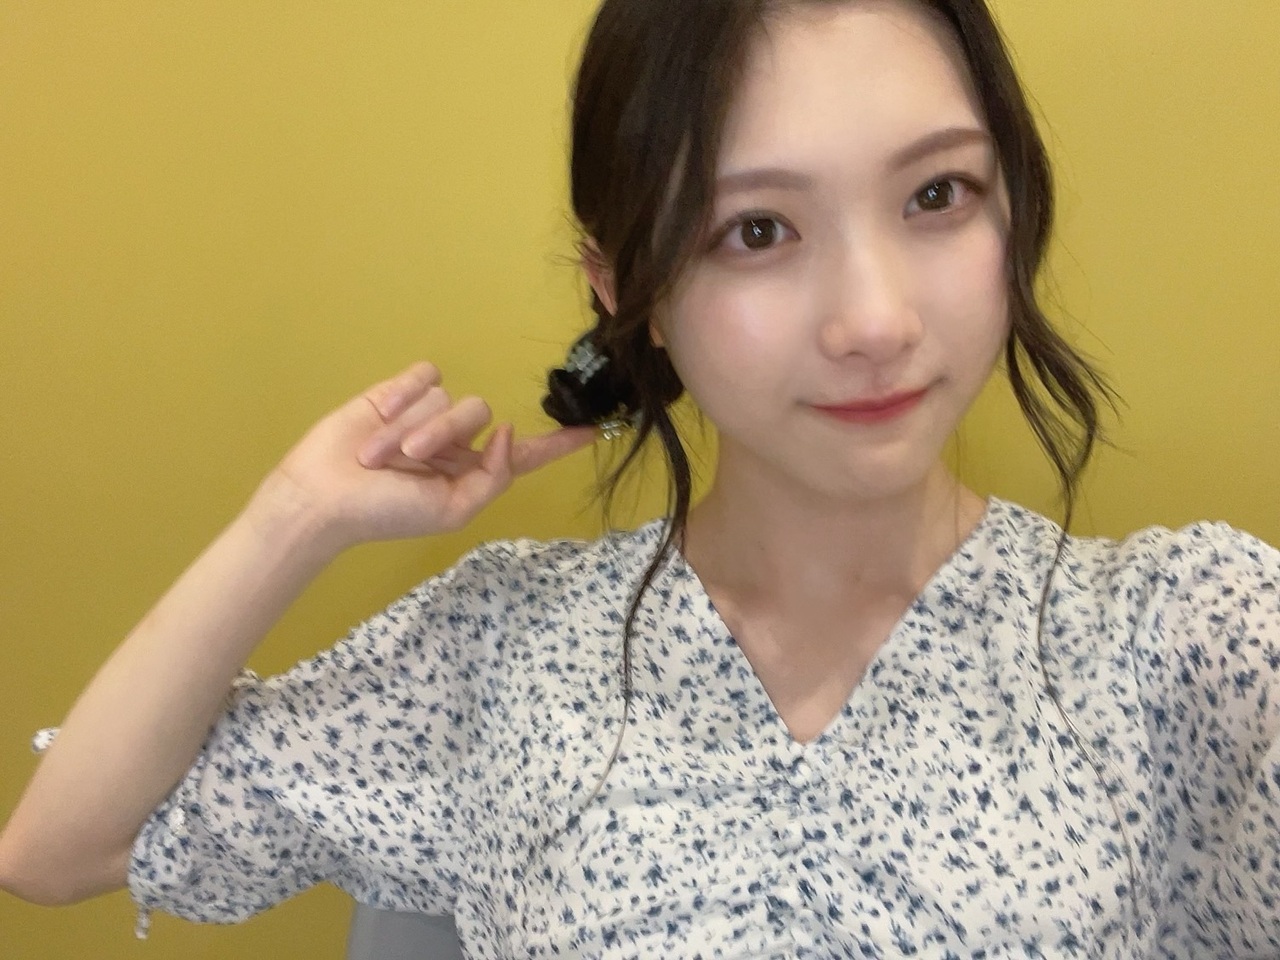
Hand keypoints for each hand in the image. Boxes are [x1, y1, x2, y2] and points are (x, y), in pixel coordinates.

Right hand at [254, 362, 596, 550]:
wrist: (325, 496)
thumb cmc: (385, 511)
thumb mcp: (451, 509)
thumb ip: (492, 477)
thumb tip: (507, 433)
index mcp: (473, 472)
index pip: (523, 454)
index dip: (557, 444)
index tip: (593, 428)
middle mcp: (456, 441)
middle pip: (477, 417)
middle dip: (441, 438)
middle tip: (405, 462)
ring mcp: (427, 414)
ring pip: (447, 399)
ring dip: (413, 426)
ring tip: (380, 452)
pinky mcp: (399, 392)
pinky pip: (424, 378)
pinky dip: (403, 397)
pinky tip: (380, 417)